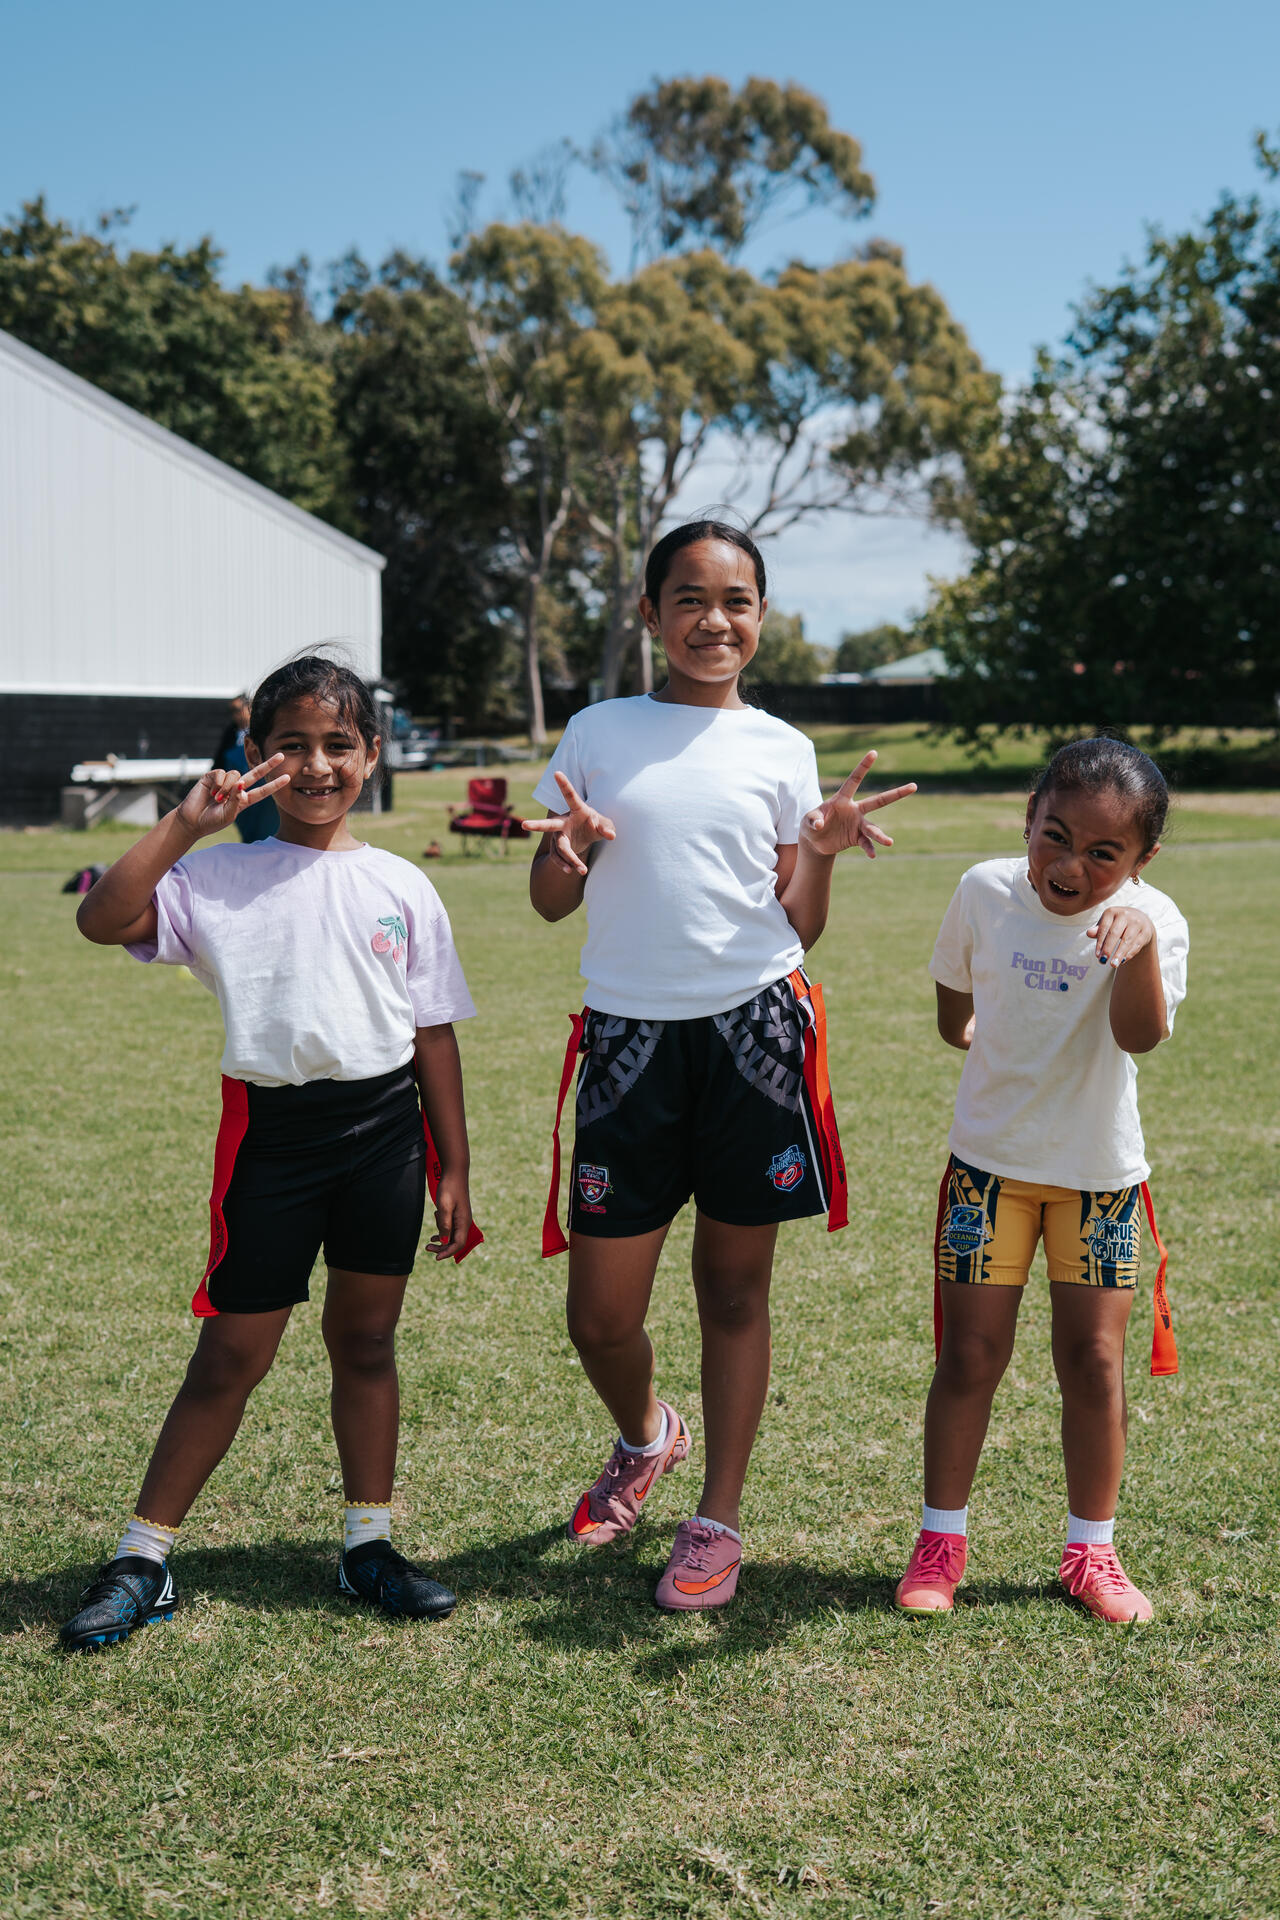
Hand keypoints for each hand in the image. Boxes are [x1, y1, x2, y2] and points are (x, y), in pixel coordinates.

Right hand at [176, 756, 288, 839]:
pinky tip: (211, 792)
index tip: (287, 778)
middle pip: (255, 774)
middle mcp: (236, 789)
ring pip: (235, 774)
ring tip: (217, 799)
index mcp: (244, 801)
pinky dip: (218, 783)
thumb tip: (241, 783)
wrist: (192, 820)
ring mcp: (225, 782)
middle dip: (268, 765)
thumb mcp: (228, 814)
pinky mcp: (212, 777)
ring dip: (228, 787)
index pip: (263, 792)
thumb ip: (237, 800)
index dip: (274, 785)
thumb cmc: (211, 821)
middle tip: (282, 756)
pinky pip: (222, 773)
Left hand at [428, 1171, 472, 1260]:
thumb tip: (444, 1241)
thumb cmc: (449, 1188)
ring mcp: (461, 1218)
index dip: (447, 1252)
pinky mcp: (457, 1214)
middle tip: (428, 1249)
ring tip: (428, 1243)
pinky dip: (442, 1233)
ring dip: (441, 1241)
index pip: (458, 1244)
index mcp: (463, 1222)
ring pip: (452, 1236)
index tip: (436, 1257)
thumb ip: (445, 1224)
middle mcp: (464, 1222)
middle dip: (442, 1248)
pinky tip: (434, 1236)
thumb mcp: (444, 1206)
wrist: (454, 1172)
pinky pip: (451, 1229)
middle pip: (455, 1242)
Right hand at [522, 772, 615, 877]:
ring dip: (569, 859)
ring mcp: (559, 835)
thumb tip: (611, 835)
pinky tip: (571, 871)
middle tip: (524, 824)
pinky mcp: (558, 848)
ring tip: (581, 870)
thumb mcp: (605, 824)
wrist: (587, 836)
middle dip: (537, 825)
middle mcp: (563, 822)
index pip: (570, 796)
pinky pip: (558, 857)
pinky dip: (565, 864)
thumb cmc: (596, 825)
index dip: (564, 785)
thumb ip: (607, 827)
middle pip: (549, 824)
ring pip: (559, 848)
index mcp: (576, 810)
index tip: (556, 772)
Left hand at [799, 752, 916, 858]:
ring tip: (889, 842)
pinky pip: (866, 843)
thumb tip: (819, 824)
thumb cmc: (811, 825)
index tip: (874, 753)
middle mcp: (855, 810)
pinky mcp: (857, 837)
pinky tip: (872, 855)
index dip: (863, 767)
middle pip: (878, 801)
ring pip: (873, 828)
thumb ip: (812, 819)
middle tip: (914, 786)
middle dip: (896, 794)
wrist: (815, 842)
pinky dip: (869, 849)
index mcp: (842, 799)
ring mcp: (858, 824)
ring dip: (880, 835)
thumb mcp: (807, 821)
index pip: (854, 780)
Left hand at [1087, 905, 1155, 967]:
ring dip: (1119, 954)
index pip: (1104, 928)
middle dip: (1108, 948)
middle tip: (1102, 961)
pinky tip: (1123, 961)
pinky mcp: (1146, 931)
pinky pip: (1137, 944)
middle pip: (1115, 934)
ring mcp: (1137, 923)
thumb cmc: (1117, 924)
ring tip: (1113, 965)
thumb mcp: (1107, 924)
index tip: (1097, 955)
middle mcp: (1125, 915)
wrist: (1140, 920)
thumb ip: (1098, 930)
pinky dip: (1129, 954)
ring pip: (1127, 940)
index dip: (1100, 943)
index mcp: (1112, 912)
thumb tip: (1088, 933)